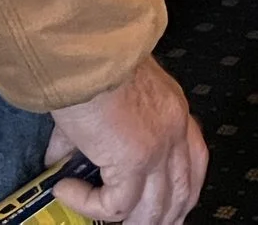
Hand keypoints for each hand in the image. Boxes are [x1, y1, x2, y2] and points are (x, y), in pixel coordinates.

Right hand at [46, 56, 207, 224]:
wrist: (84, 49)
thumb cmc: (92, 59)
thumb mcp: (103, 96)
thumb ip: (91, 133)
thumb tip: (61, 158)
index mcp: (173, 110)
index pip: (196, 162)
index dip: (183, 193)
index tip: (168, 211)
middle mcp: (174, 130)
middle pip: (181, 194)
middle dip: (160, 219)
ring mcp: (158, 148)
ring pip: (153, 210)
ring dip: (126, 222)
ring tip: (96, 217)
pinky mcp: (134, 160)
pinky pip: (116, 206)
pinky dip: (89, 206)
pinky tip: (66, 190)